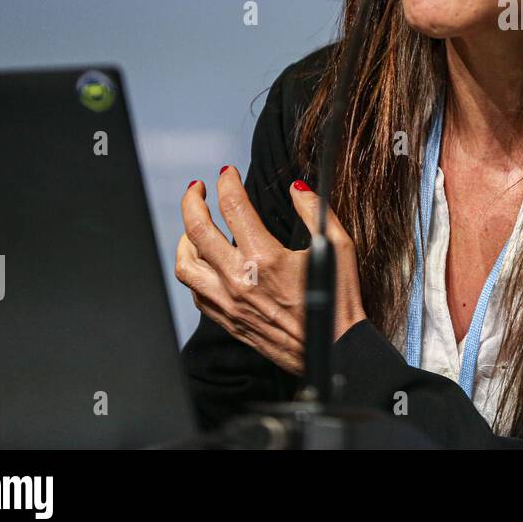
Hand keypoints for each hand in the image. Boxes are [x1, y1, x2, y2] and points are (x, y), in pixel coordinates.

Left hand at [175, 167, 366, 375]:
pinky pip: (195, 293)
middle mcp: (239, 279)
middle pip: (197, 230)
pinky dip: (194, 271)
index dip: (227, 182)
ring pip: (186, 264)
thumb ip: (315, 212)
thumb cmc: (337, 301)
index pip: (232, 206)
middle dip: (192, 201)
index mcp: (264, 258)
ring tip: (193, 225)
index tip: (227, 172)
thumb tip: (297, 188)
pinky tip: (205, 262)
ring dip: (184, 238)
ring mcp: (229, 302)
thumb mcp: (338, 247)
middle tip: (197, 189)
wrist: (332, 349)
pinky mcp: (228, 320)